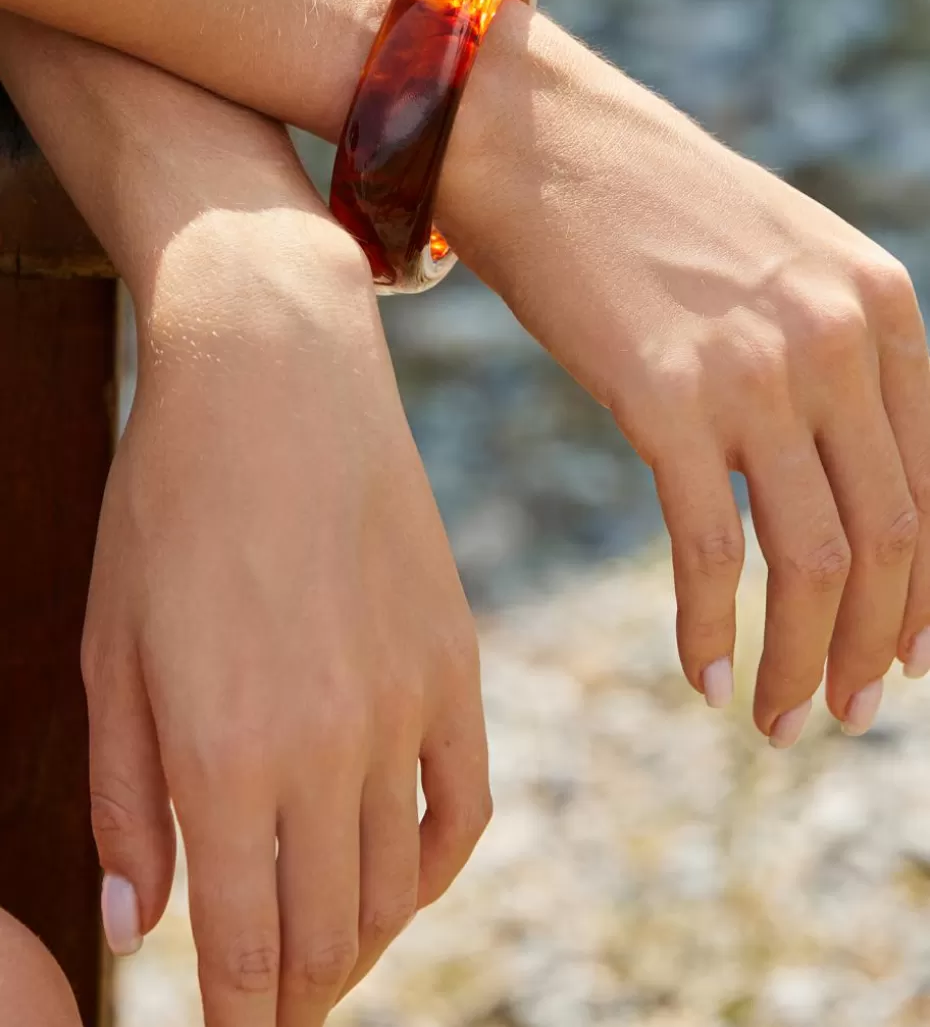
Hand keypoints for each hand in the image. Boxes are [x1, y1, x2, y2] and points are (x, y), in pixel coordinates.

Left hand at [80, 187, 487, 1024]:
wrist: (278, 379)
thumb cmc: (169, 506)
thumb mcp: (110, 650)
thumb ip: (126, 802)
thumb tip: (146, 927)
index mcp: (223, 754)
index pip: (246, 952)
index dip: (241, 1024)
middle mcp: (327, 748)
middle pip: (327, 938)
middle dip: (293, 999)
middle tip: (268, 1010)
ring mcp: (406, 706)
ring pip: (396, 886)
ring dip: (357, 946)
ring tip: (321, 957)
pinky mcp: (455, 663)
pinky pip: (465, 805)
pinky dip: (431, 871)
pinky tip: (397, 880)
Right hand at [441, 9, 929, 745]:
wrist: (535, 141)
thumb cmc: (642, 212)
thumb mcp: (775, 267)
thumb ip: (829, 355)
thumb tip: (844, 479)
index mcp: (881, 304)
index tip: (908, 658)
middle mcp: (837, 336)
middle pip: (892, 537)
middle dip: (878, 646)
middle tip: (849, 715)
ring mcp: (755, 366)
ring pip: (815, 560)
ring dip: (806, 661)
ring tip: (785, 721)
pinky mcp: (665, 395)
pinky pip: (709, 549)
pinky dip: (712, 628)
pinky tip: (704, 676)